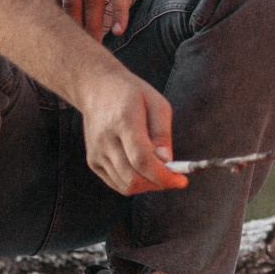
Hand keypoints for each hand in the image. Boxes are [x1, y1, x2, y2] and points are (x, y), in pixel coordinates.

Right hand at [76, 67, 186, 194]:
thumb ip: (162, 133)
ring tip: (159, 171)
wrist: (97, 88)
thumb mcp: (157, 103)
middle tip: (173, 178)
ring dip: (148, 185)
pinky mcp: (92, 161)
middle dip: (158, 184)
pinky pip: (117, 184)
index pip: (142, 160)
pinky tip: (143, 170)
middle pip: (133, 177)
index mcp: (123, 121)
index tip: (182, 181)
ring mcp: (96, 152)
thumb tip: (166, 162)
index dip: (164, 176)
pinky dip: (134, 184)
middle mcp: (105, 140)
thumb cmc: (132, 94)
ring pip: (125, 185)